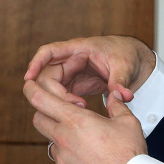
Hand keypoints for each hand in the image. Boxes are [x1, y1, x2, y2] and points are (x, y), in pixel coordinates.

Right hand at [24, 36, 155, 104]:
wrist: (134, 62)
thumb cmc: (127, 56)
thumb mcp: (125, 66)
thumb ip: (121, 81)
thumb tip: (124, 96)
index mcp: (80, 48)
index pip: (49, 51)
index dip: (36, 63)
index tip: (29, 78)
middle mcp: (70, 60)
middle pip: (47, 74)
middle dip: (54, 92)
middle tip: (74, 107)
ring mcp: (71, 73)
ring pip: (51, 87)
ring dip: (58, 101)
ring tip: (79, 112)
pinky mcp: (74, 85)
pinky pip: (60, 94)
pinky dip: (63, 105)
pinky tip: (74, 115)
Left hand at [24, 80, 147, 163]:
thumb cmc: (130, 154)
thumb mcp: (127, 123)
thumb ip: (116, 105)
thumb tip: (114, 95)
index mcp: (75, 120)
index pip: (40, 99)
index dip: (31, 89)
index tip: (29, 85)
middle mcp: (63, 139)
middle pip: (38, 119)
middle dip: (45, 113)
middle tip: (62, 114)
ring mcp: (61, 160)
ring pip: (51, 142)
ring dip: (60, 138)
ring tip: (84, 143)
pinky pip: (60, 163)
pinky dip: (69, 159)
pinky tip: (87, 162)